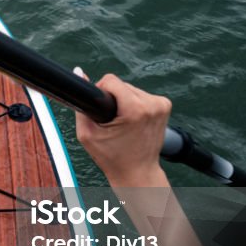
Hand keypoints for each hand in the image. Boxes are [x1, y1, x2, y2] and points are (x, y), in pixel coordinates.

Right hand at [73, 67, 170, 186]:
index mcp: (135, 110)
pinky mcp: (165, 106)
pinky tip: (133, 121)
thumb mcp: (87, 134)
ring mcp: (161, 105)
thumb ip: (82, 104)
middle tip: (112, 120)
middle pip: (122, 85)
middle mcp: (152, 104)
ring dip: (125, 101)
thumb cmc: (112, 158)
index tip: (101, 107)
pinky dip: (136, 104)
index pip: (111, 80)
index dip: (100, 91)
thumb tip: (79, 72)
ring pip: (132, 89)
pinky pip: (143, 95)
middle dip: (114, 98)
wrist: (137, 173)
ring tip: (123, 123)